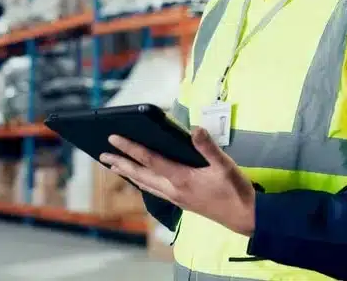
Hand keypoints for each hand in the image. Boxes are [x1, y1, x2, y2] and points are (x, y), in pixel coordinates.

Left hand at [100, 127, 256, 235]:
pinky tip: (141, 180)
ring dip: (128, 174)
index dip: (130, 147)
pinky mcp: (182, 202)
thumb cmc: (235, 190)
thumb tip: (195, 128)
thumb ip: (208, 147)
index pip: (150, 160)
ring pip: (145, 184)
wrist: (244, 217)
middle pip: (141, 175)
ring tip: (114, 166)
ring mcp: (176, 198)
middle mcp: (173, 190)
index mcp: (181, 178)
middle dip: (120, 163)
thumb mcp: (225, 166)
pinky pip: (154, 190)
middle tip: (102, 155)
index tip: (114, 138)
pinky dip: (142, 182)